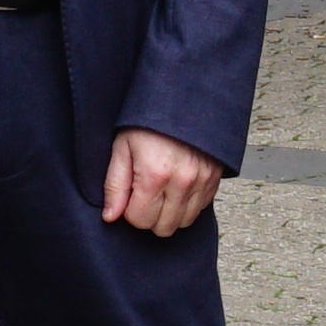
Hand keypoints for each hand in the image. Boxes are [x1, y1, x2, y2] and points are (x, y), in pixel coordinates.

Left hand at [101, 127, 221, 235]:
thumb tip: (111, 217)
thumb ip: (115, 186)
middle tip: (145, 193)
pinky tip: (177, 186)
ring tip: (162, 190)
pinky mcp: (214, 178)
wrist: (183, 98)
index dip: (130, 211)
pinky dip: (187, 204)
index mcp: (155, 174)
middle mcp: (182, 181)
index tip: (130, 193)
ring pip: (184, 222)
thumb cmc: (149, 121)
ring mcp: (202, 181)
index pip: (140, 220)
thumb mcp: (123, 148)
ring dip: (170, 213)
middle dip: (150, 216)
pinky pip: (200, 209)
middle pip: (163, 227)